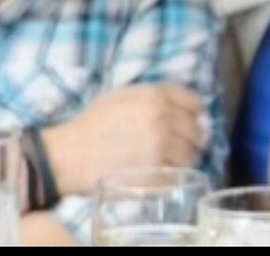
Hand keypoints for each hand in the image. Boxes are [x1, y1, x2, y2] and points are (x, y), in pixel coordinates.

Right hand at [43, 83, 204, 195]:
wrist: (72, 152)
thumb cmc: (93, 122)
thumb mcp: (120, 96)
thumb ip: (151, 96)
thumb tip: (180, 107)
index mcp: (153, 95)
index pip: (193, 102)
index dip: (193, 112)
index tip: (189, 120)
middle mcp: (161, 117)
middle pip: (197, 131)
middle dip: (190, 138)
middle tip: (177, 144)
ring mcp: (160, 146)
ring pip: (191, 155)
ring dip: (183, 158)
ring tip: (167, 160)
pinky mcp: (156, 171)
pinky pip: (178, 175)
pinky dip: (173, 175)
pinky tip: (159, 172)